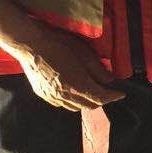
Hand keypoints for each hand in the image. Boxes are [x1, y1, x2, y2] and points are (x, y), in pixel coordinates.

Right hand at [9, 26, 124, 110]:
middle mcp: (65, 97)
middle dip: (101, 100)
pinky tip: (73, 92)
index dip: (113, 96)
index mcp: (78, 86)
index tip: (120, 93)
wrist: (31, 45)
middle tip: (107, 92)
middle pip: (88, 106)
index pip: (101, 98)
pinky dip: (72, 102)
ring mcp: (52, 97)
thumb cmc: (59, 45)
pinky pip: (62, 104)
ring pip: (74, 107)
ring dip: (86, 102)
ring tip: (91, 93)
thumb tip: (110, 80)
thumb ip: (98, 70)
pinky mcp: (43, 95)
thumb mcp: (84, 54)